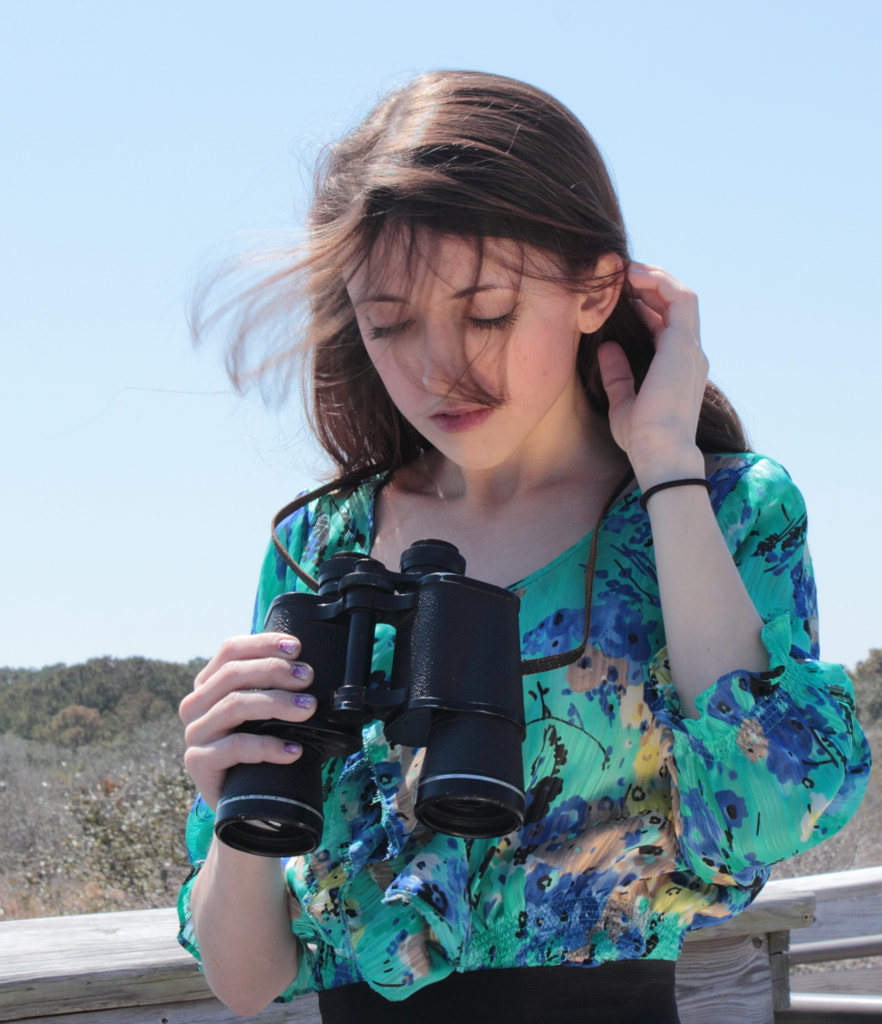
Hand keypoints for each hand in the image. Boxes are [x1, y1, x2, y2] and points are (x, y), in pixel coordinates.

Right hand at [179, 633, 316, 810]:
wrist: (244, 803)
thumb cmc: (259, 749)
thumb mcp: (264, 713)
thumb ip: (272, 687)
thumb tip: (308, 666)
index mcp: (209, 684)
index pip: (230, 651)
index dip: (262, 644)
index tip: (296, 647)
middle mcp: (195, 705)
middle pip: (232, 675)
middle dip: (274, 671)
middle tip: (308, 677)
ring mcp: (194, 734)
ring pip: (234, 706)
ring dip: (276, 703)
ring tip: (308, 708)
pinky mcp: (198, 762)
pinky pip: (235, 747)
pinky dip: (268, 746)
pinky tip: (294, 750)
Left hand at [597, 263, 707, 483]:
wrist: (660, 451)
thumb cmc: (642, 436)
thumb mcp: (622, 402)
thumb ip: (617, 374)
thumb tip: (606, 349)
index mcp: (677, 368)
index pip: (666, 325)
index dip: (645, 306)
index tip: (619, 297)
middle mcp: (689, 354)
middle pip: (676, 305)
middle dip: (650, 285)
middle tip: (620, 275)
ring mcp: (690, 348)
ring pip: (681, 296)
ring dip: (656, 278)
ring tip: (627, 270)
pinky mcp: (684, 344)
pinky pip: (679, 298)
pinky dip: (659, 282)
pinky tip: (634, 278)